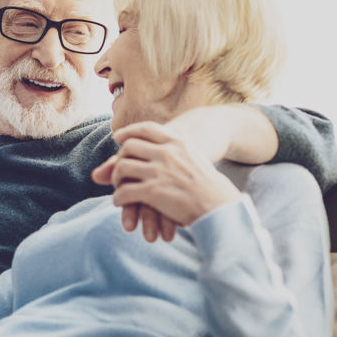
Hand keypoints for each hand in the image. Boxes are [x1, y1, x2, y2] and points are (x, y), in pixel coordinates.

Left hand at [92, 121, 241, 235]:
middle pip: (129, 147)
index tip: (118, 137)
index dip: (129, 131)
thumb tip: (155, 154)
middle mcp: (167, 153)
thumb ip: (174, 153)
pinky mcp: (153, 192)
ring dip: (116, 179)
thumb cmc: (210, 187)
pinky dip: (118, 198)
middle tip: (119, 172)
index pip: (146, 128)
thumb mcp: (194, 160)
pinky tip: (120, 202)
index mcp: (178, 142)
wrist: (220, 208)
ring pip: (121, 167)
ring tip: (119, 188)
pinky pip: (124, 191)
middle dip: (120, 159)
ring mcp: (159, 171)